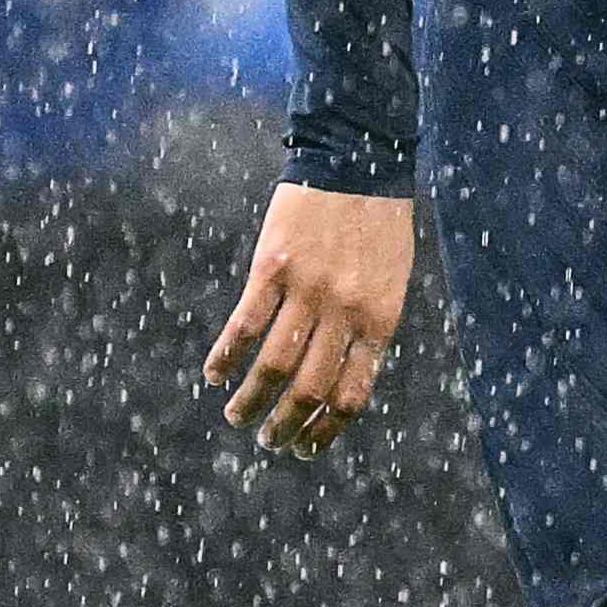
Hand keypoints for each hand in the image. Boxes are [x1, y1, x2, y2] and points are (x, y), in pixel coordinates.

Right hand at [204, 181, 414, 458]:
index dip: (325, 431)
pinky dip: (226, 357)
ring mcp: (308, 290)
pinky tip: (215, 374)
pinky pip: (244, 326)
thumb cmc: (378, 222)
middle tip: (267, 440)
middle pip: (308, 390)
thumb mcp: (391, 278)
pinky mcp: (272, 268)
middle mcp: (345, 311)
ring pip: (272, 367)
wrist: (356, 158)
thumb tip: (344, 379)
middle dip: (284, 427)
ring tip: (237, 418)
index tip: (305, 448)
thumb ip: (370, 326)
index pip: (351, 395)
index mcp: (380, 318)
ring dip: (250, 402)